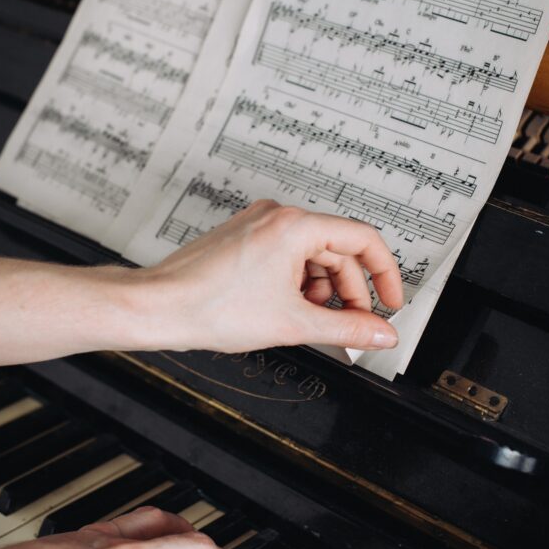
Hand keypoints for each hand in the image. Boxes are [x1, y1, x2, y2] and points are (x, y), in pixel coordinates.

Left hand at [133, 200, 402, 353]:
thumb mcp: (292, 323)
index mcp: (294, 225)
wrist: (159, 307)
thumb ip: (347, 328)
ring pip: (312, 256)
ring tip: (308, 321)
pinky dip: (297, 284)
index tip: (390, 303)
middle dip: (348, 292)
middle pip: (338, 251)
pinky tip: (288, 310)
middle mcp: (277, 215)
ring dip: (320, 290)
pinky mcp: (244, 238)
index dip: (385, 275)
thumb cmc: (210, 307)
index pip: (363, 239)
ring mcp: (258, 224)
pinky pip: (287, 256)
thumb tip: (380, 332)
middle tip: (350, 327)